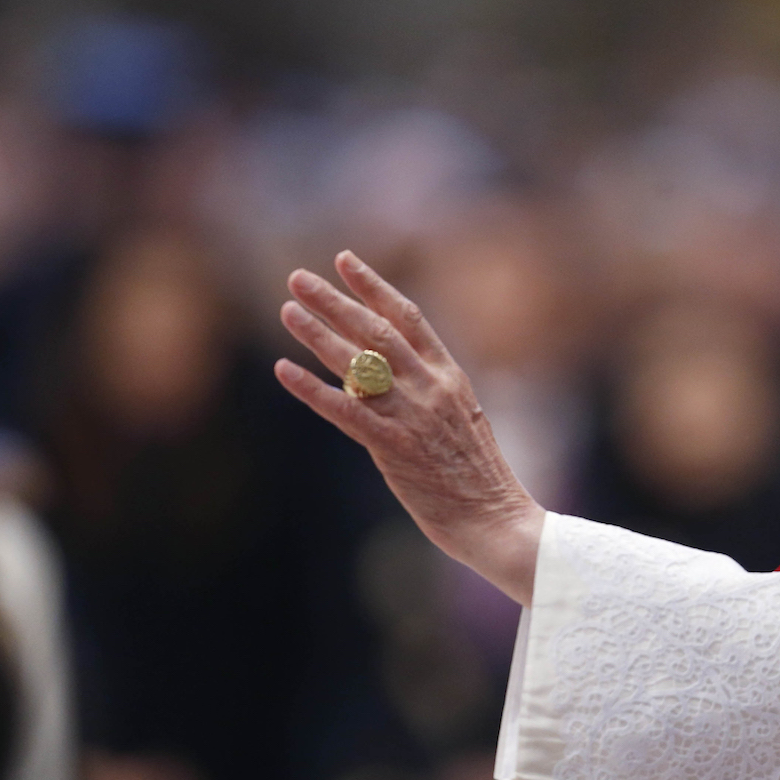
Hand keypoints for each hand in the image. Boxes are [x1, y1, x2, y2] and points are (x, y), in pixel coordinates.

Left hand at [276, 251, 544, 604]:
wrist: (495, 518)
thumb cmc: (476, 476)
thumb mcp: (462, 419)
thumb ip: (426, 392)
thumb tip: (380, 374)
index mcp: (450, 376)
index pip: (409, 318)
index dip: (374, 287)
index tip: (344, 260)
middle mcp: (431, 387)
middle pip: (376, 331)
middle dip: (335, 300)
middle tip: (297, 278)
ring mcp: (413, 415)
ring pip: (358, 363)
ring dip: (317, 333)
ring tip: (287, 310)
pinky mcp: (394, 447)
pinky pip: (345, 410)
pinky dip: (311, 389)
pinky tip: (284, 370)